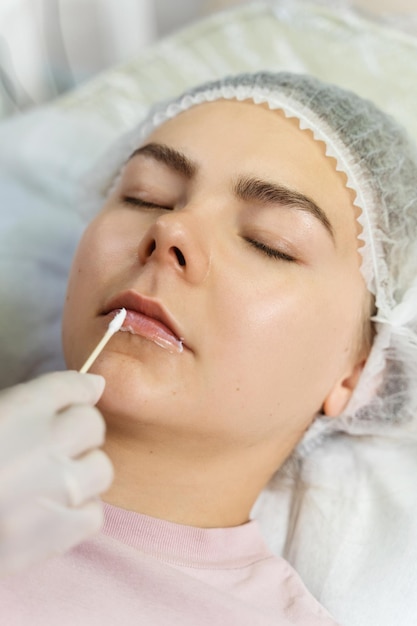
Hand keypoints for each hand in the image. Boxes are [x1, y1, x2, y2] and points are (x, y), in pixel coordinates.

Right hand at [0, 370, 112, 575]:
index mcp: (17, 410)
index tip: (77, 397)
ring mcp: (54, 491)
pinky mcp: (53, 535)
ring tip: (49, 484)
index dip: (77, 392)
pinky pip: (93, 515)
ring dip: (80, 474)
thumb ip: (27, 401)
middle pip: (92, 425)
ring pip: (101, 469)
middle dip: (76, 434)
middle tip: (50, 449)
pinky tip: (48, 514)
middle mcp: (43, 445)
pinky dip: (76, 514)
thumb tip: (94, 385)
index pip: (72, 386)